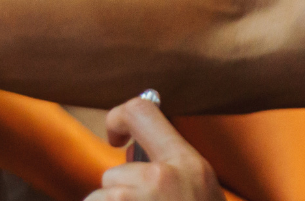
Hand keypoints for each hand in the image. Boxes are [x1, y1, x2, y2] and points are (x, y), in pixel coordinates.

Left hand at [86, 98, 222, 200]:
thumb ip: (173, 172)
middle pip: (114, 174)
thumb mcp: (203, 195)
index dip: (118, 119)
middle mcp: (160, 177)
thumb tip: (133, 156)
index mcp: (188, 165)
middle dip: (121, 197)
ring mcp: (130, 197)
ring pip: (101, 197)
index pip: (140, 112)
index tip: (115, 139)